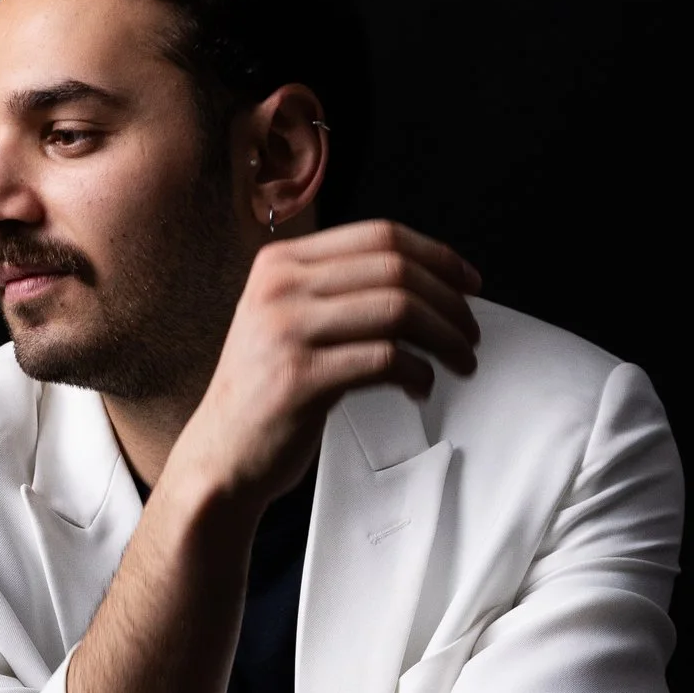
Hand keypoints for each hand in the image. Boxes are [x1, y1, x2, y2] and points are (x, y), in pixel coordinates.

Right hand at [172, 219, 482, 514]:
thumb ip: (335, 292)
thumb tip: (424, 280)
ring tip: (461, 361)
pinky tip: (422, 387)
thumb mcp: (287, 321)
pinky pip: (385, 360)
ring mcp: (286, 331)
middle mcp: (280, 287)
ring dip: (445, 337)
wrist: (221, 457)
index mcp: (280, 263)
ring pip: (397, 311)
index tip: (470, 282)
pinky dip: (418, 373)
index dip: (437, 256)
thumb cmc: (266, 394)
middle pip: (395, 269)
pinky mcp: (300, 378)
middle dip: (450, 301)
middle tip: (472, 332)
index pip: (378, 235)